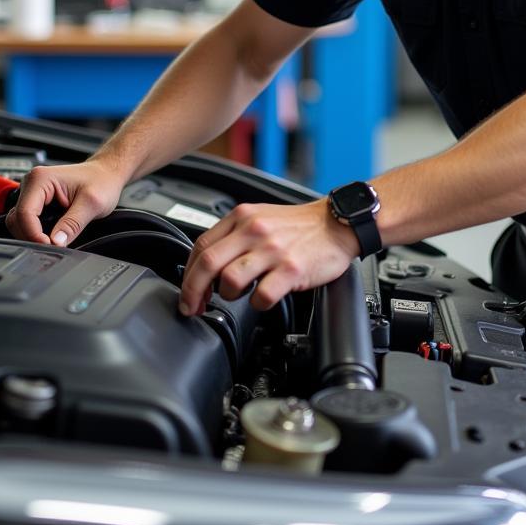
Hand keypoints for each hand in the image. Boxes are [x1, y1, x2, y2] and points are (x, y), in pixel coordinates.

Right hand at [6, 155, 124, 245]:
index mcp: (41, 179)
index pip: (25, 213)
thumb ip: (73, 224)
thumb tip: (56, 242)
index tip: (49, 246)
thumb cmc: (101, 180)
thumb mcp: (92, 204)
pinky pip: (27, 221)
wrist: (107, 174)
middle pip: (17, 219)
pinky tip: (51, 235)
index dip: (34, 235)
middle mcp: (33, 183)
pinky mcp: (37, 200)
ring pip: (19, 222)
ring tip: (53, 241)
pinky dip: (36, 231)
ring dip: (33, 234)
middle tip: (52, 247)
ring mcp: (33, 192)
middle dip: (32, 236)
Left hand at [178, 199, 360, 315]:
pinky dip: (257, 303)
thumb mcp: (261, 217)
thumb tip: (207, 263)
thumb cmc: (299, 225)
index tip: (189, 291)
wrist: (337, 223)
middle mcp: (254, 231)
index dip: (189, 274)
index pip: (201, 246)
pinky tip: (263, 298)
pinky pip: (262, 296)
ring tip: (238, 296)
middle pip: (208, 264)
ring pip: (229, 280)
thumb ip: (234, 235)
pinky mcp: (291, 269)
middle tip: (192, 307)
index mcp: (243, 217)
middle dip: (193, 292)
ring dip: (227, 296)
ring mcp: (273, 250)